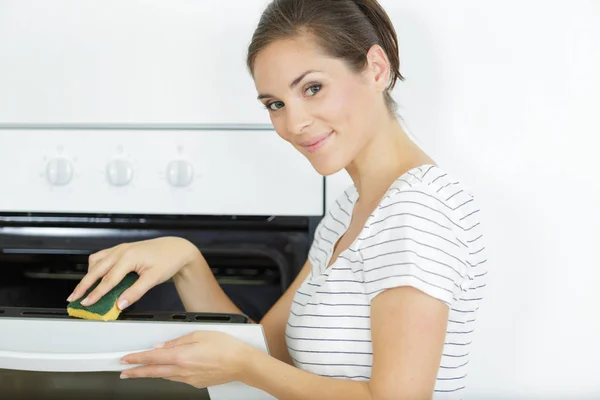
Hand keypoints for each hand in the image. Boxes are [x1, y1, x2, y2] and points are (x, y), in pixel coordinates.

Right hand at [67, 236, 198, 308]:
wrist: (177, 248)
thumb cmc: (167, 260)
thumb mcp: (153, 279)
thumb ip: (135, 292)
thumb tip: (119, 304)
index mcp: (128, 257)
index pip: (108, 280)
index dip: (95, 294)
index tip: (86, 303)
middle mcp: (121, 251)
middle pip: (96, 270)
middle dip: (83, 285)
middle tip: (73, 298)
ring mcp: (121, 248)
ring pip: (97, 261)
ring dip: (89, 274)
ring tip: (83, 290)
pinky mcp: (122, 249)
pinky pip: (103, 256)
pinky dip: (96, 266)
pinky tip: (96, 275)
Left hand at [119, 331, 252, 387]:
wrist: (242, 363)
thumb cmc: (226, 347)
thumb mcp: (200, 334)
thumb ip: (178, 340)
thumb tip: (162, 346)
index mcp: (181, 356)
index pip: (152, 358)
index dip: (136, 359)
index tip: (125, 359)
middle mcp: (182, 370)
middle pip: (153, 372)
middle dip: (136, 372)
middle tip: (124, 372)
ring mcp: (189, 379)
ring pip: (164, 376)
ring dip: (151, 373)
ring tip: (142, 372)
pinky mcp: (196, 383)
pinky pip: (177, 379)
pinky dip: (168, 374)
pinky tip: (168, 371)